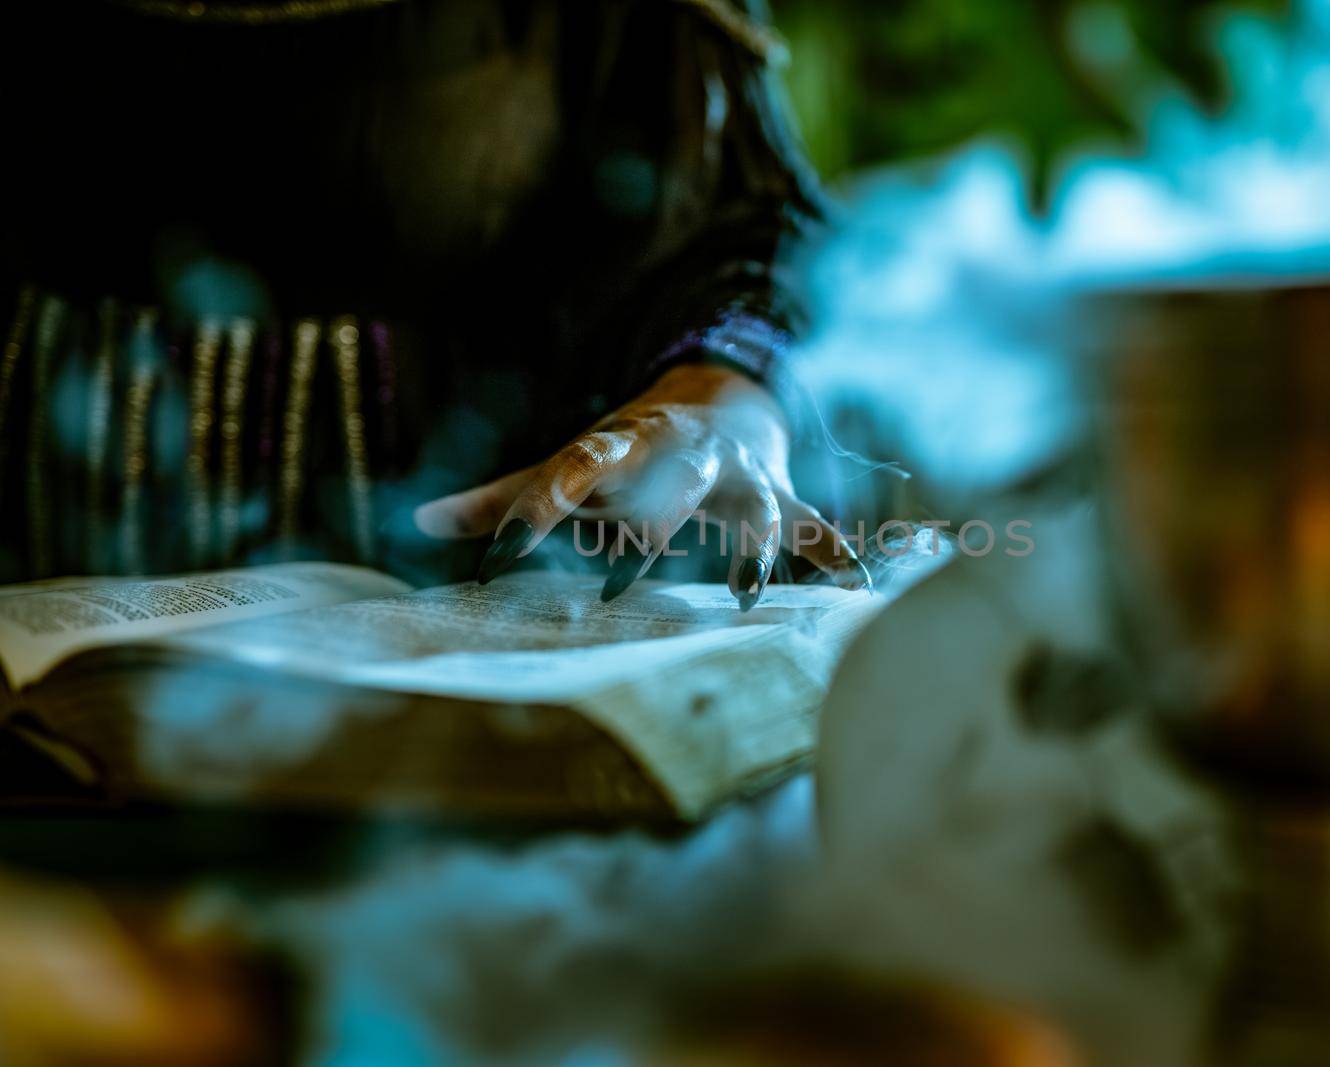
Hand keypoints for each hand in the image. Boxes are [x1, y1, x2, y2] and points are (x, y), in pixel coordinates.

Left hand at [413, 364, 869, 608]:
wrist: (721, 398)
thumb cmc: (634, 448)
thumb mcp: (574, 463)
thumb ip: (507, 496)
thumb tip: (419, 518)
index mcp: (622, 444)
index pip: (572, 469)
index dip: (536, 509)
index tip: (500, 557)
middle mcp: (684, 454)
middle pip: (670, 477)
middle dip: (654, 514)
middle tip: (628, 572)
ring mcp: (740, 473)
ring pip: (753, 502)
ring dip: (753, 542)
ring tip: (747, 591)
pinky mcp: (780, 496)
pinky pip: (813, 524)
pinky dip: (836, 550)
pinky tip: (857, 579)